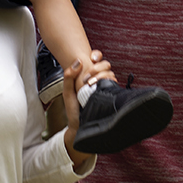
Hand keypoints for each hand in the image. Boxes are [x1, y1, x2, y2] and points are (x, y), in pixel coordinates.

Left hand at [62, 51, 112, 168]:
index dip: (96, 55)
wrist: (80, 127)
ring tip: (90, 83)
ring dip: (101, 74)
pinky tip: (99, 85)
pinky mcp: (111, 93)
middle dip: (98, 66)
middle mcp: (98, 79)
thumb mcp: (67, 92)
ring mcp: (105, 86)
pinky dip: (107, 79)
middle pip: (105, 64)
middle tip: (87, 75)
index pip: (97, 59)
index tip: (91, 57)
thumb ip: (69, 76)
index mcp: (88, 76)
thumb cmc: (74, 110)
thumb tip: (78, 61)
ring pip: (110, 72)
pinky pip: (114, 81)